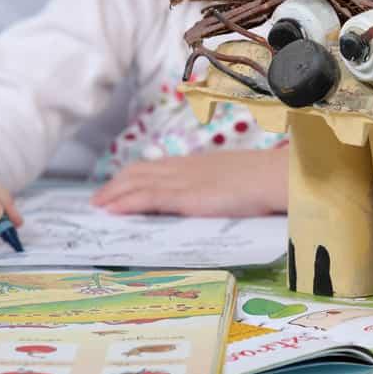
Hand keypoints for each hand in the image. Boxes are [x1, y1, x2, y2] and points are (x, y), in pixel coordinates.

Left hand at [91, 148, 287, 216]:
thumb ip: (218, 185)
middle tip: (99, 198)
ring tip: (98, 205)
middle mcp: (184, 168)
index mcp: (197, 163)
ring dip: (113, 194)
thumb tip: (213, 194)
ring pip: (137, 183)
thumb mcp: (235, 179)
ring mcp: (183, 181)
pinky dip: (125, 202)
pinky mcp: (184, 196)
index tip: (120, 184)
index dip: (134, 175)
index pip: (156, 166)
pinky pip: (146, 198)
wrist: (274, 178)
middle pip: (140, 172)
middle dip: (116, 184)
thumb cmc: (264, 180)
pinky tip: (112, 210)